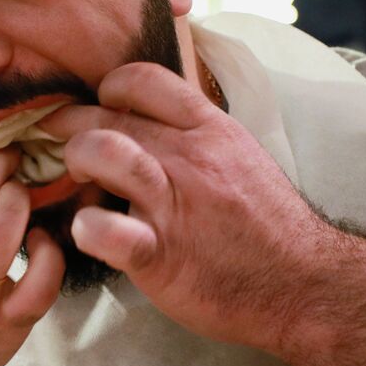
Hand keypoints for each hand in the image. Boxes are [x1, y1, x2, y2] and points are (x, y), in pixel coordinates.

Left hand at [39, 61, 336, 350]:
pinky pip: (105, 230)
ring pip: (103, 152)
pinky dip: (86, 228)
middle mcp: (189, 158)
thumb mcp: (241, 159)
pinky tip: (88, 232)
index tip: (102, 108)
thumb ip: (197, 138)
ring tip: (75, 179)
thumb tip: (154, 124)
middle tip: (61, 144)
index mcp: (209, 131)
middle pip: (110, 114)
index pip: (143, 79)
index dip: (110, 89)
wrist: (304, 286)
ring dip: (76, 160)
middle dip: (72, 124)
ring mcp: (172, 205)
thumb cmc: (268, 228)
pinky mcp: (159, 255)